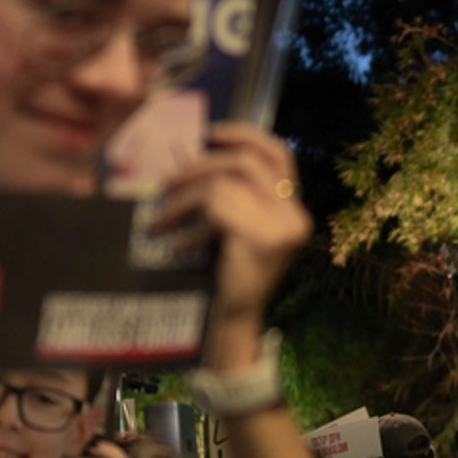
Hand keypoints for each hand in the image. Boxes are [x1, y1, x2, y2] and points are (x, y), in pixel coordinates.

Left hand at [156, 123, 310, 330]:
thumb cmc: (225, 274)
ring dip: (183, 199)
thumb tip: (192, 153)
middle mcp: (295, 215)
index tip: (207, 134)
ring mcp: (284, 228)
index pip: (279, 152)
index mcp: (292, 209)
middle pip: (246, 162)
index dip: (243, 134)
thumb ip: (230, 193)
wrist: (231, 323)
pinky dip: (188, 224)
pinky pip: (217, 208)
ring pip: (225, 184)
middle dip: (199, 166)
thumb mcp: (232, 226)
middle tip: (164, 183)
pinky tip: (178, 246)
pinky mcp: (263, 240)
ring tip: (161, 221)